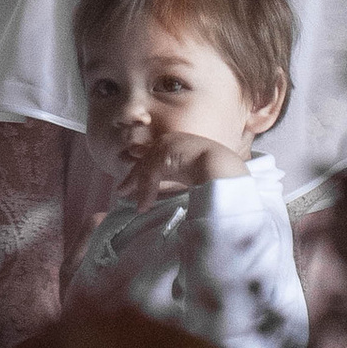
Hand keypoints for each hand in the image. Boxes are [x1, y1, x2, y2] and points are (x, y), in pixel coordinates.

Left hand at [122, 133, 245, 204]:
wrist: (225, 167)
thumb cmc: (219, 172)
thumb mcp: (198, 172)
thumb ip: (185, 176)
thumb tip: (179, 187)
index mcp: (180, 143)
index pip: (156, 157)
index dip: (144, 170)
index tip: (135, 181)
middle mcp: (171, 141)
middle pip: (146, 160)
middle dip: (133, 176)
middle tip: (121, 189)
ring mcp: (166, 146)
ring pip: (145, 168)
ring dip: (136, 186)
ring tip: (127, 199)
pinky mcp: (162, 156)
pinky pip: (150, 176)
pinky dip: (146, 192)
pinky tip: (143, 206)